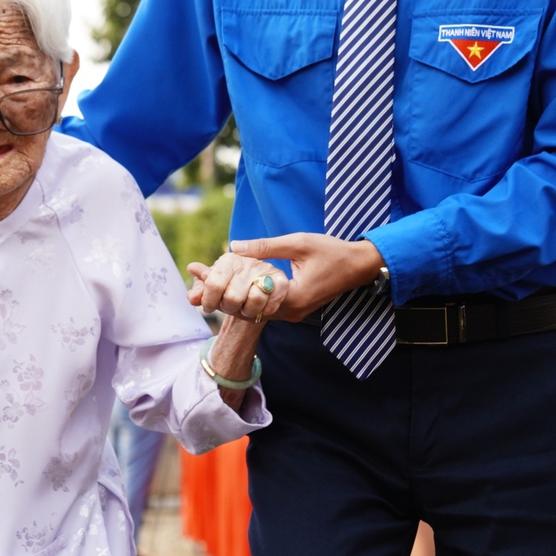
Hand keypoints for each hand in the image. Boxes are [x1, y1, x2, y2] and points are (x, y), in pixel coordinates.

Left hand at [186, 250, 287, 320]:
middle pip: (232, 297)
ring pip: (254, 301)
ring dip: (247, 312)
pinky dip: (264, 311)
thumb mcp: (214, 286)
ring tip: (246, 308)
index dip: (208, 300)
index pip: (213, 283)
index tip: (208, 307)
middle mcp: (248, 262)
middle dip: (229, 308)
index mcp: (229, 260)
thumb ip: (201, 288)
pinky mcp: (281, 282)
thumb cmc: (231, 285)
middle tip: (230, 306)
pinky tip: (260, 308)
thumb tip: (192, 293)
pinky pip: (270, 304)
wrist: (259, 283)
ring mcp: (266, 271)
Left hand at [197, 233, 385, 321]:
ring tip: (210, 287)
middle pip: (249, 309)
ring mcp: (293, 313)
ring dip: (235, 298)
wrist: (359, 266)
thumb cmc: (331, 251)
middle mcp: (291, 312)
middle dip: (224, 297)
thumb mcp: (298, 242)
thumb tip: (233, 246)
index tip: (204, 280)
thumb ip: (265, 246)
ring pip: (257, 310)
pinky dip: (250, 298)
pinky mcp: (295, 310)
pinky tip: (235, 287)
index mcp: (292, 298)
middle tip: (196, 288)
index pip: (250, 300)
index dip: (225, 289)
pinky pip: (266, 307)